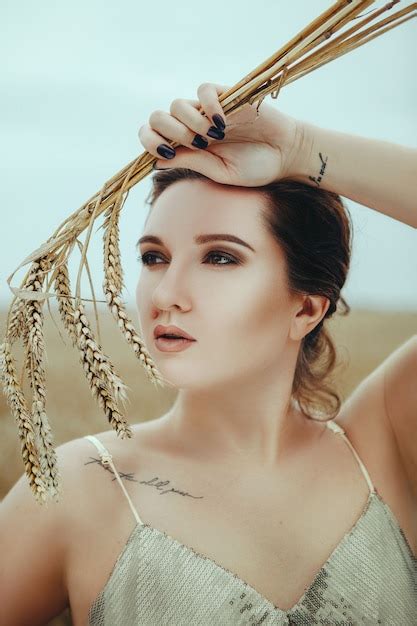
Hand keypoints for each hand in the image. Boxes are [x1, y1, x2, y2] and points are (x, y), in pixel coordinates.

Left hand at [138, 82, 308, 186]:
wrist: (286, 155)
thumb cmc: (255, 168)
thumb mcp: (220, 172)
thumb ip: (191, 163)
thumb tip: (155, 161)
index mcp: (187, 147)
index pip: (153, 136)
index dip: (150, 141)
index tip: (166, 153)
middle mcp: (193, 126)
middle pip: (158, 117)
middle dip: (170, 132)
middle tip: (196, 145)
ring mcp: (208, 111)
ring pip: (177, 104)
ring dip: (190, 123)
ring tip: (213, 137)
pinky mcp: (226, 96)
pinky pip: (204, 90)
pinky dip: (207, 106)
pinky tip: (222, 123)